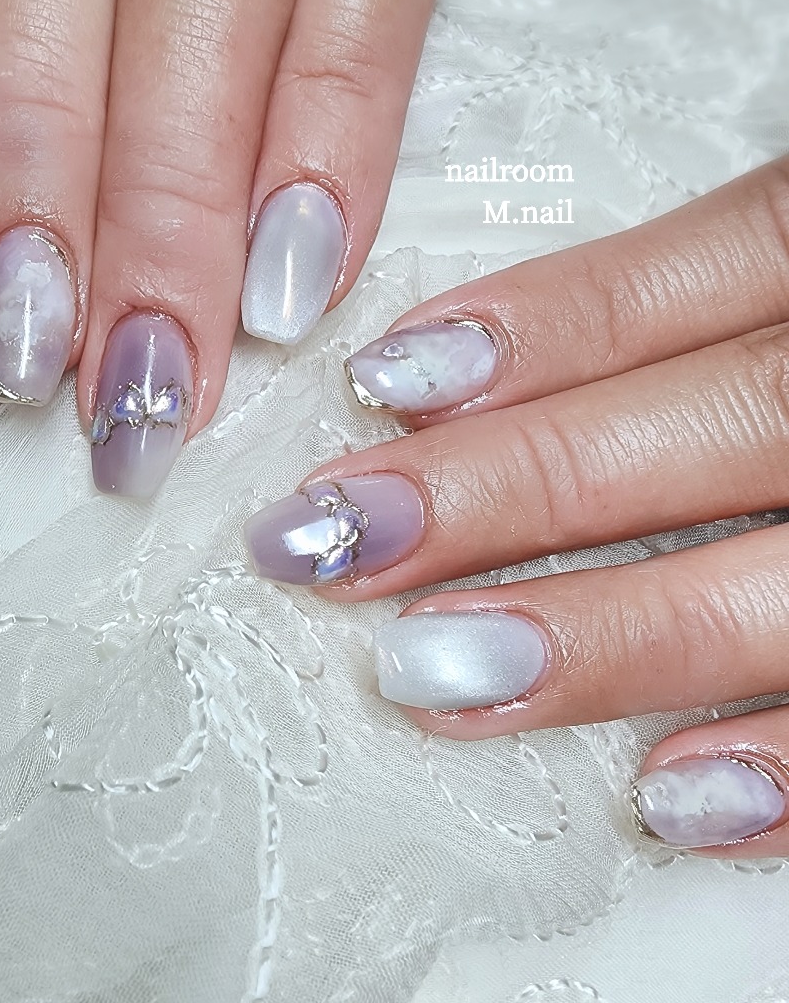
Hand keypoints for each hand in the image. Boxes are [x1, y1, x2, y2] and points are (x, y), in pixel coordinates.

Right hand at [0, 0, 437, 495]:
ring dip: (33, 197)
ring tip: (24, 344)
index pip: (338, 34)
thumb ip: (355, 46)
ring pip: (46, 24)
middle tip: (137, 400)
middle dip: (152, 250)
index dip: (302, 184)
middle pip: (181, 65)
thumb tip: (302, 247)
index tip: (261, 326)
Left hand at [245, 156, 788, 856]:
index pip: (679, 290)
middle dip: (509, 493)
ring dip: (603, 638)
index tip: (382, 389)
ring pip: (781, 586)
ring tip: (437, 674)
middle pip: (703, 430)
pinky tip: (671, 799)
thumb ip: (663, 311)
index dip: (528, 336)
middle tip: (343, 540)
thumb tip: (452, 371)